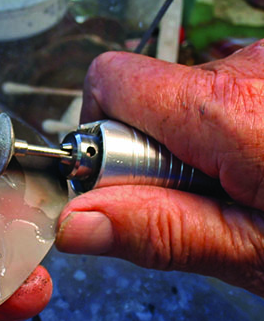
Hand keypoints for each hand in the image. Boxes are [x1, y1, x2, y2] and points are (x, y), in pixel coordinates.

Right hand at [56, 39, 263, 296]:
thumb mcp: (255, 254)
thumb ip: (161, 232)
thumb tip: (75, 222)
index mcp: (231, 110)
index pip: (110, 84)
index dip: (103, 136)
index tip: (129, 178)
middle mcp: (250, 65)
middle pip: (143, 90)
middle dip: (150, 145)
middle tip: (199, 190)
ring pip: (180, 90)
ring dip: (190, 135)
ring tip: (238, 176)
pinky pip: (215, 85)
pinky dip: (219, 122)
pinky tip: (252, 153)